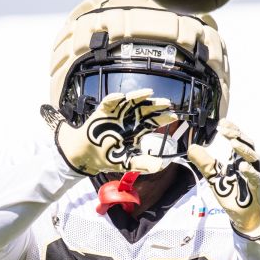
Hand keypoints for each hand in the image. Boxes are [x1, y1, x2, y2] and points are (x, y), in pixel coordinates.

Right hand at [42, 89, 174, 174]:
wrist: (85, 156)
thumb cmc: (106, 158)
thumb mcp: (125, 163)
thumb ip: (141, 164)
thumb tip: (159, 166)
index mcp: (136, 130)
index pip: (153, 122)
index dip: (163, 118)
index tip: (174, 116)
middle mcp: (128, 119)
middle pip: (144, 109)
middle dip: (155, 105)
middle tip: (167, 103)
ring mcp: (116, 114)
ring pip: (129, 102)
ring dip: (139, 96)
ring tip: (149, 93)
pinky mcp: (102, 112)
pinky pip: (108, 102)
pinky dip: (114, 98)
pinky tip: (121, 97)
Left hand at [188, 120, 259, 246]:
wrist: (241, 214)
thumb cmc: (230, 193)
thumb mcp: (213, 176)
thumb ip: (204, 162)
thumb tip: (191, 148)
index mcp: (237, 158)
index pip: (237, 139)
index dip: (232, 129)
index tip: (222, 122)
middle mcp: (248, 162)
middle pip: (246, 143)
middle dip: (236, 134)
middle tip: (225, 129)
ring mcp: (253, 173)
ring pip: (253, 157)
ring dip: (243, 149)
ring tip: (233, 142)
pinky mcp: (257, 186)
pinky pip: (255, 176)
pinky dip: (249, 170)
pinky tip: (242, 166)